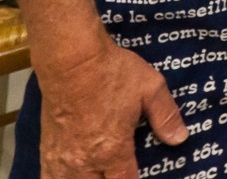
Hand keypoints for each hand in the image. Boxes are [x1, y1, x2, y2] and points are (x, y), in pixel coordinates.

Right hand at [36, 36, 185, 177]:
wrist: (71, 59)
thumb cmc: (112, 72)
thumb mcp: (150, 88)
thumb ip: (166, 116)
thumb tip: (180, 139)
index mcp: (112, 150)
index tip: (138, 174)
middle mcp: (84, 161)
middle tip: (120, 172)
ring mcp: (61, 158)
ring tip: (100, 174)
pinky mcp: (46, 148)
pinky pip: (48, 178)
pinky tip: (70, 176)